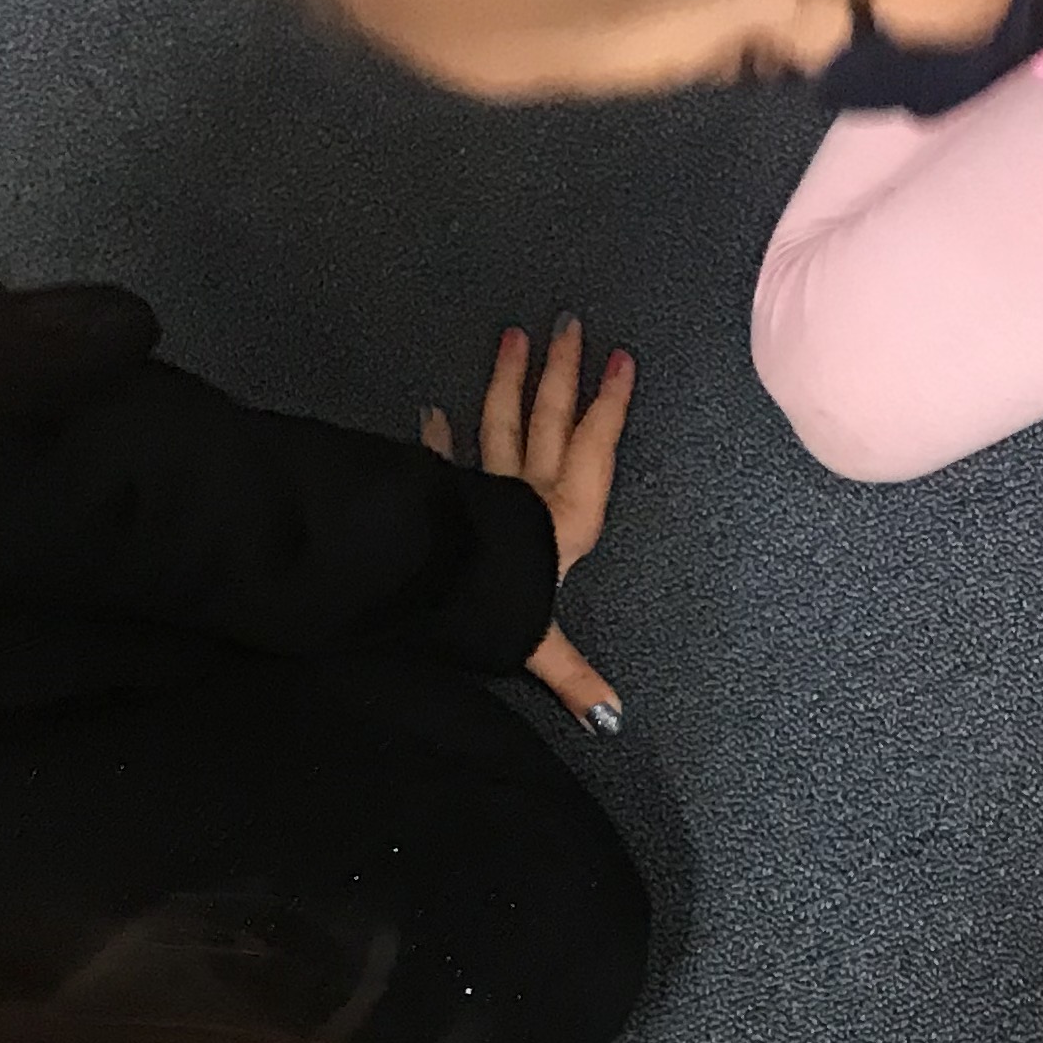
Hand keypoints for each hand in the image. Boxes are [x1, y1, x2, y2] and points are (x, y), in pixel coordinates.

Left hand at [426, 318, 636, 731]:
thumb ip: (573, 676)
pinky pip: (446, 460)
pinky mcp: (444, 496)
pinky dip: (439, 436)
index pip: (594, 448)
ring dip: (509, 383)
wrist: (420, 585)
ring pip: (502, 424)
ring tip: (513, 340)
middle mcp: (528, 495)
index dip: (610, 406)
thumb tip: (610, 717)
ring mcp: (483, 489)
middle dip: (562, 374)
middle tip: (568, 325)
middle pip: (549, 421)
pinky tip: (431, 411)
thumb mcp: (539, 645)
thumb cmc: (489, 606)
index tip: (621, 361)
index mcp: (563, 519)